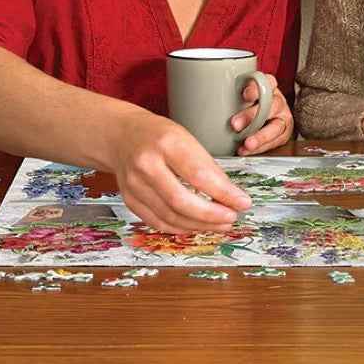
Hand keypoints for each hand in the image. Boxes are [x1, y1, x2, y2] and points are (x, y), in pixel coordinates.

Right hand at [110, 110, 251, 233]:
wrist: (120, 135)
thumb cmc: (159, 135)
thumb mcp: (186, 137)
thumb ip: (206, 166)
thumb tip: (231, 195)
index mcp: (166, 143)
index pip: (199, 175)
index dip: (224, 193)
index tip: (243, 202)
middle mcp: (147, 165)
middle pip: (181, 201)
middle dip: (212, 215)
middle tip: (232, 217)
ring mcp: (135, 185)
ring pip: (170, 216)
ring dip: (200, 225)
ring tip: (220, 224)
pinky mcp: (130, 200)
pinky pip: (158, 222)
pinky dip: (181, 228)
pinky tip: (197, 225)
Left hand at [231, 74, 293, 154]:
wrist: (266, 115)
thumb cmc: (250, 103)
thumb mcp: (243, 94)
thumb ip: (234, 94)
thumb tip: (211, 101)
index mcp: (269, 86)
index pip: (266, 82)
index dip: (256, 89)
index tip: (244, 96)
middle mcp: (278, 100)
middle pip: (270, 106)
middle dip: (252, 116)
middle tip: (235, 125)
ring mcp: (282, 117)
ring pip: (275, 127)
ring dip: (259, 137)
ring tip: (246, 144)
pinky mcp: (283, 133)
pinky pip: (274, 141)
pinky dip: (259, 147)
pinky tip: (246, 150)